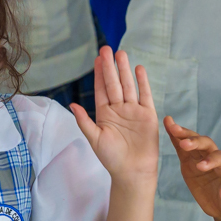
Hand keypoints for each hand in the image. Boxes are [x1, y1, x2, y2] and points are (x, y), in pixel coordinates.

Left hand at [71, 47, 158, 183]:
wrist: (133, 171)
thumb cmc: (111, 158)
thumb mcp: (94, 139)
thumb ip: (84, 121)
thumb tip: (72, 104)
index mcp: (104, 114)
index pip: (101, 89)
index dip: (99, 74)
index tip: (96, 58)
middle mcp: (119, 109)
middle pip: (114, 83)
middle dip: (110, 67)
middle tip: (107, 49)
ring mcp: (133, 110)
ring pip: (128, 85)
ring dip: (124, 70)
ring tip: (121, 54)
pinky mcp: (147, 114)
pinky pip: (145, 94)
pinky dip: (142, 82)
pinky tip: (139, 69)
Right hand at [164, 116, 220, 220]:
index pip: (220, 158)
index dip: (211, 160)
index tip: (200, 167)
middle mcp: (215, 158)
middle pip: (207, 144)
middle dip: (195, 142)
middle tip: (184, 144)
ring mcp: (202, 158)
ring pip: (193, 142)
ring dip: (183, 134)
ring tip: (170, 125)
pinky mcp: (190, 163)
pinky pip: (182, 149)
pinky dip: (175, 138)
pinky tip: (168, 127)